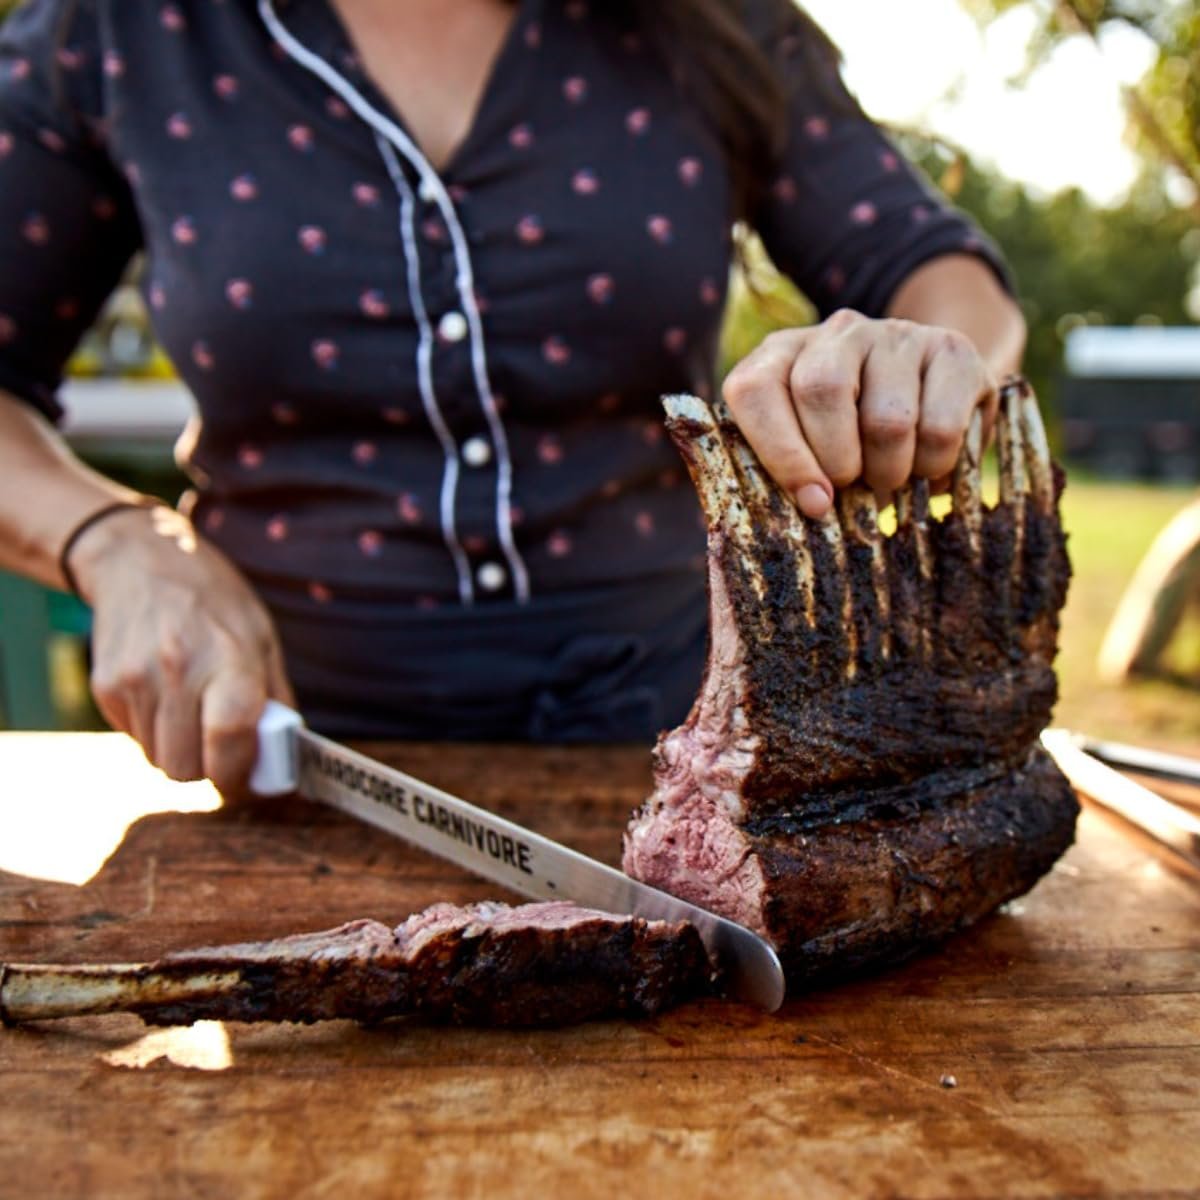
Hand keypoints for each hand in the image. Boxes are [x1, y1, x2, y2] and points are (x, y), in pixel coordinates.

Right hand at [68, 506, 293, 795]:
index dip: (241, 773)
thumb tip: (283, 757)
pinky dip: (154, 731)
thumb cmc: (214, 601)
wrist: (139, 560)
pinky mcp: (105, 687)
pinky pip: (134, 738)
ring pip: (159, 760)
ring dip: (181, 750)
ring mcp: (134, 680)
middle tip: (223, 743)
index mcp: (228, 657)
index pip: (230, 737)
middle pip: (188, 767)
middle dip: (210, 766)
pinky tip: (165, 693)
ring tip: (193, 708)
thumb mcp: (262, 637)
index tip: (250, 778)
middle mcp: (177, 670)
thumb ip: (275, 698)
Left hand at [721, 309, 998, 517]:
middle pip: (822, 389)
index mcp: (781, 355)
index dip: (780, 452)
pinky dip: (935, 465)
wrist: (934, 397)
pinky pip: (941, 427)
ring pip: (887, 418)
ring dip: (890, 471)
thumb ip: (790, 475)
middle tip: (854, 488)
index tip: (813, 502)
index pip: (755, 388)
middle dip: (839, 461)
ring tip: (891, 479)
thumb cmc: (852, 444)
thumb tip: (808, 509)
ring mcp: (895, 334)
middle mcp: (836, 333)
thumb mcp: (810, 453)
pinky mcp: (951, 349)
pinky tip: (929, 466)